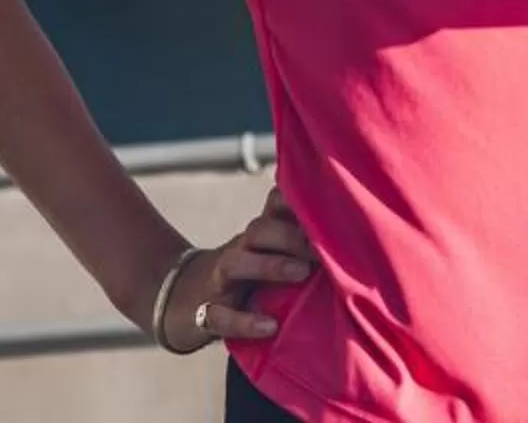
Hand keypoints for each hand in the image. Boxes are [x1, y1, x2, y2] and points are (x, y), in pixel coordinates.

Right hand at [162, 185, 313, 349]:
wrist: (181, 300)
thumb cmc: (246, 275)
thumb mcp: (270, 252)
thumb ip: (301, 240)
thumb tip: (347, 227)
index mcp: (259, 235)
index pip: (274, 206)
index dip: (295, 200)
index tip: (329, 206)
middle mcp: (240, 250)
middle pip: (258, 230)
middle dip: (291, 235)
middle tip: (322, 247)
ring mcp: (220, 281)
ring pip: (235, 263)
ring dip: (270, 266)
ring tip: (301, 273)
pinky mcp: (205, 313)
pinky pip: (219, 316)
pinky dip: (244, 322)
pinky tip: (270, 326)